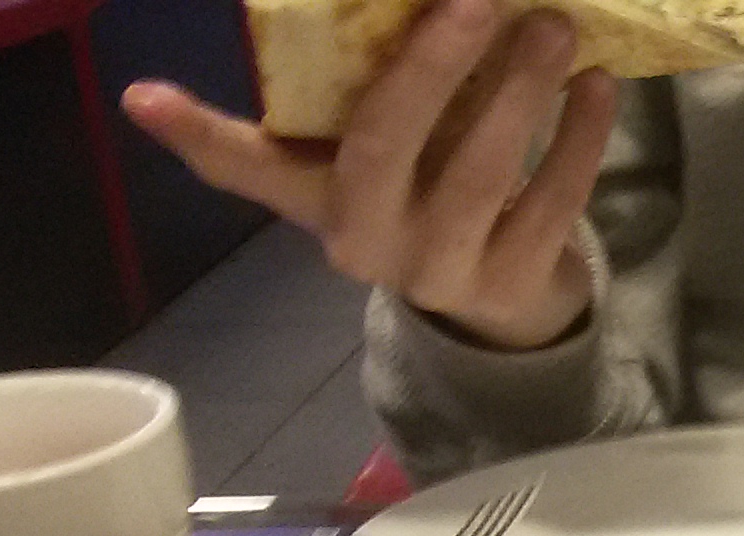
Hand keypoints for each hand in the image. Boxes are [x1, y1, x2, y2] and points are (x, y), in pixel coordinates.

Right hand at [121, 0, 616, 350]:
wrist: (505, 300)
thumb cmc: (424, 196)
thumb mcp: (369, 156)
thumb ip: (336, 99)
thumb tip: (236, 61)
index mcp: (319, 203)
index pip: (246, 169)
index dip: (199, 135)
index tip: (146, 96)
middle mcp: (368, 243)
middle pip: (387, 145)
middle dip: (430, 66)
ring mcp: (442, 271)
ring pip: (479, 174)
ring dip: (520, 93)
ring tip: (552, 26)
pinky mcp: (516, 284)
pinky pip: (552, 204)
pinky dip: (579, 141)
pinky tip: (597, 87)